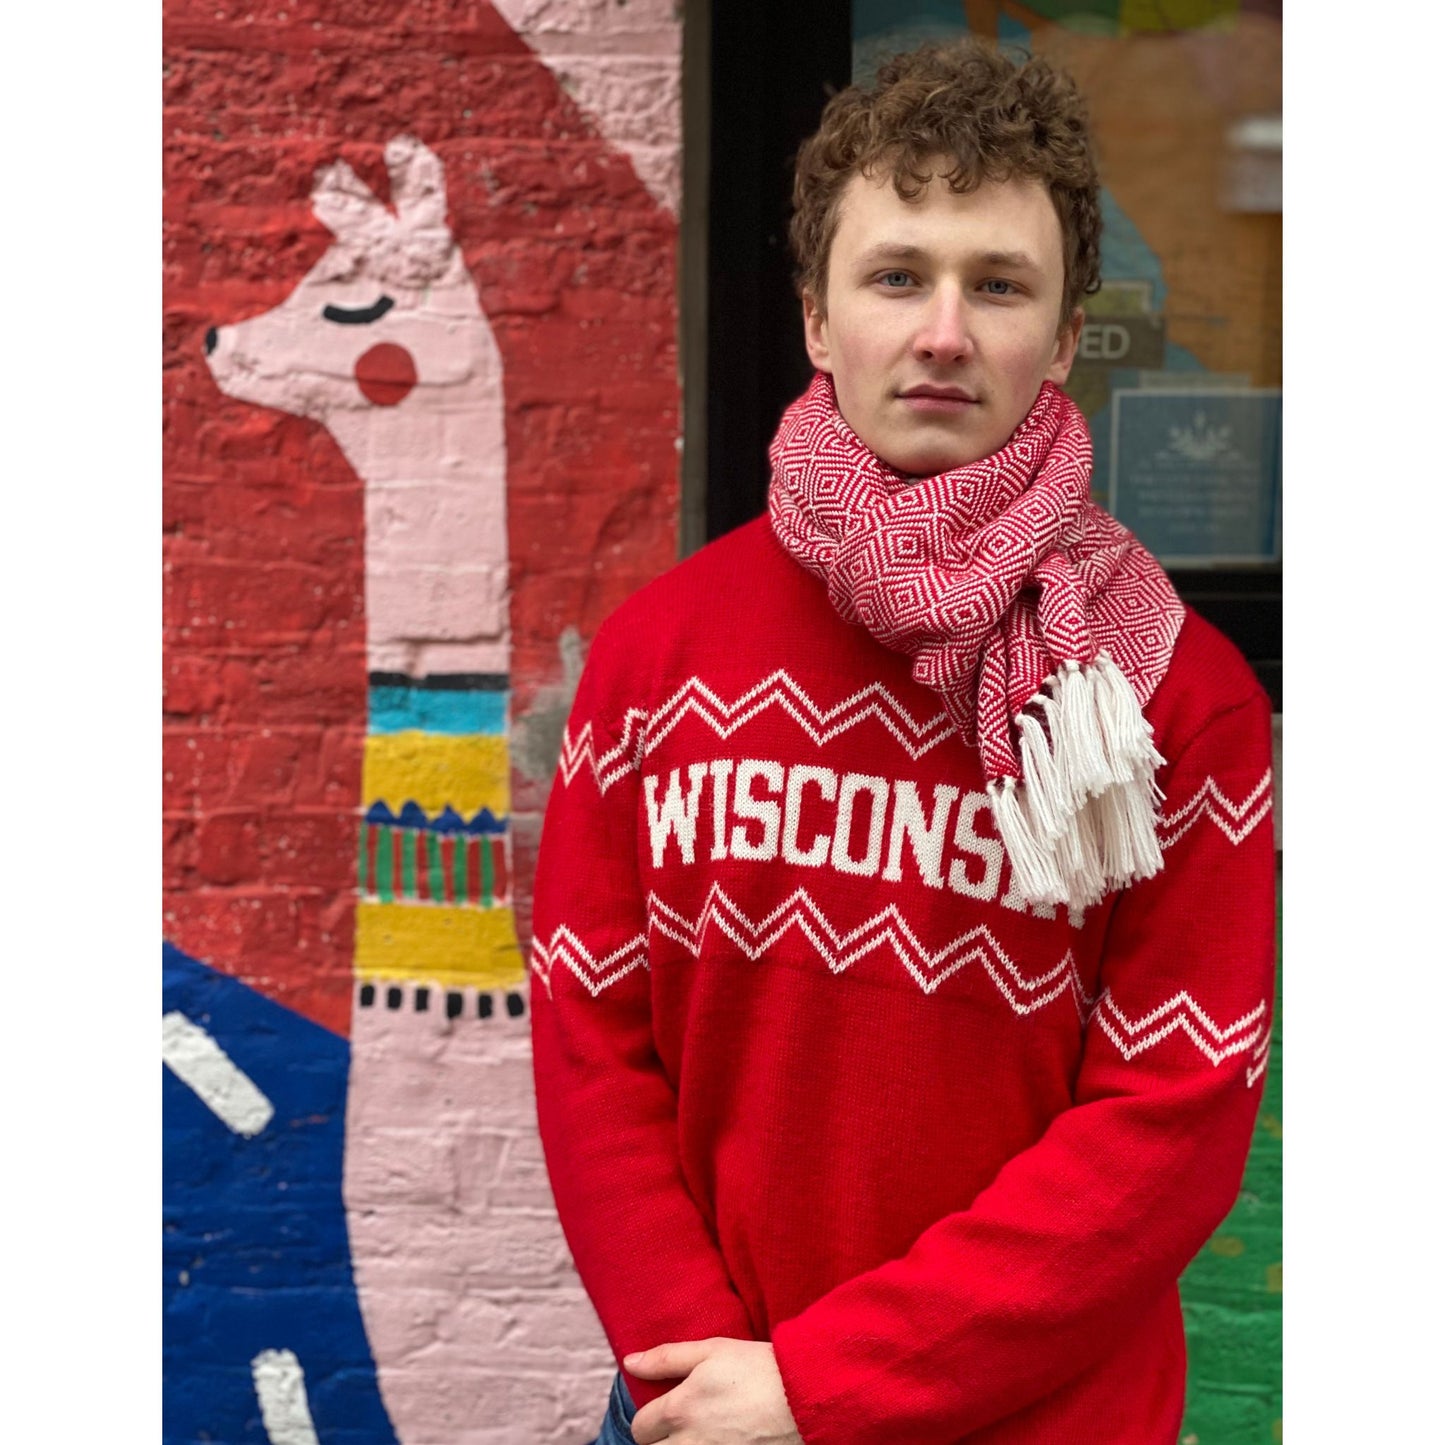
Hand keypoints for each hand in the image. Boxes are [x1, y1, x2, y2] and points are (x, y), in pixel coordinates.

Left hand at [624, 1338, 803, 1444]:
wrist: (804, 1397)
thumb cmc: (758, 1368)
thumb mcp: (711, 1350)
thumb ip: (666, 1358)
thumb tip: (629, 1363)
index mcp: (680, 1409)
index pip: (640, 1428)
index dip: (647, 1421)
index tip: (660, 1414)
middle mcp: (690, 1442)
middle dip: (661, 1442)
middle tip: (681, 1427)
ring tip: (697, 1436)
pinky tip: (718, 1443)